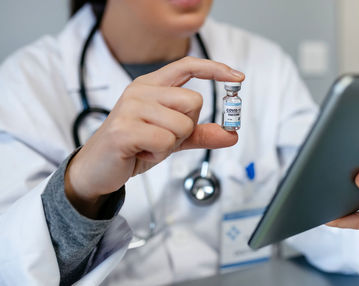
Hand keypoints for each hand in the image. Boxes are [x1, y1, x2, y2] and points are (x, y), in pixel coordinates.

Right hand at [65, 56, 244, 217]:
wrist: (97, 169)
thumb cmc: (134, 147)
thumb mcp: (172, 138)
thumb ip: (200, 134)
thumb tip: (232, 134)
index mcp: (151, 85)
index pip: (187, 65)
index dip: (215, 69)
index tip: (238, 78)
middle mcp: (140, 90)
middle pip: (194, 101)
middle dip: (187, 127)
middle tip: (163, 137)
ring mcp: (130, 108)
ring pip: (183, 124)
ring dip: (172, 143)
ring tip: (149, 146)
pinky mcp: (124, 130)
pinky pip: (166, 142)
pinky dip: (159, 154)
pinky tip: (141, 153)